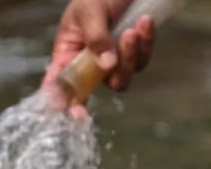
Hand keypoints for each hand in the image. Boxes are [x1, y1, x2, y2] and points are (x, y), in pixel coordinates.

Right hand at [42, 0, 156, 118]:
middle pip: (103, 85)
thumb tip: (106, 65)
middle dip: (119, 68)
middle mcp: (90, 63)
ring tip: (135, 27)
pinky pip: (143, 58)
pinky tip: (146, 21)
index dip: (68, 102)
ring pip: (125, 76)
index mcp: (69, 53)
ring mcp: (113, 60)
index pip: (63, 85)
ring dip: (133, 53)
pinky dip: (147, 40)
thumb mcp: (88, 11)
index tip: (78, 114)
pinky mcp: (134, 53)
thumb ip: (95, 38)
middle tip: (127, 37)